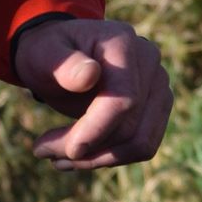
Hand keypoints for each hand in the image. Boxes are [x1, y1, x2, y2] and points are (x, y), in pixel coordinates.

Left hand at [11, 17, 172, 170]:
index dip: (97, 130)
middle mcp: (149, 62)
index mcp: (122, 43)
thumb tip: (89, 76)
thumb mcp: (43, 53)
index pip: (123, 99)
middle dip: (88, 150)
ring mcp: (158, 85)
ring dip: (98, 159)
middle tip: (43, 152)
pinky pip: (143, 145)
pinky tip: (78, 156)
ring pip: (140, 142)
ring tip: (58, 158)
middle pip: (131, 126)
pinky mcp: (157, 107)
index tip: (68, 151)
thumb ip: (62, 64)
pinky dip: (110, 157)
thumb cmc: (49, 53)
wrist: (60, 55)